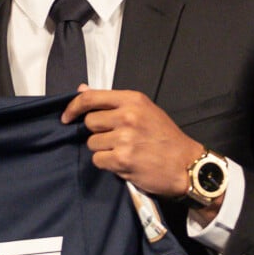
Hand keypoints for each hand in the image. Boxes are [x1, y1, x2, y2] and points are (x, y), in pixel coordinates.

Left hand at [61, 86, 204, 198]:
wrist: (187, 165)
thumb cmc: (164, 136)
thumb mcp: (143, 110)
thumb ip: (112, 102)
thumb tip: (81, 89)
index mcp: (132, 99)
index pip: (90, 98)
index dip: (73, 107)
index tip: (66, 117)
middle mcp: (127, 116)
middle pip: (90, 122)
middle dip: (97, 132)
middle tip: (114, 138)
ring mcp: (124, 138)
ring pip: (92, 143)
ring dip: (102, 150)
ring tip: (122, 151)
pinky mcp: (122, 160)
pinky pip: (98, 160)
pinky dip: (107, 164)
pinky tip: (123, 163)